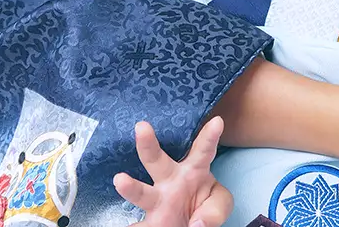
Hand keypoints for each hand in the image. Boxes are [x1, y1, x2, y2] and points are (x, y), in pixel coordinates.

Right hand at [115, 116, 232, 226]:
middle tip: (141, 127)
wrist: (188, 224)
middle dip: (148, 145)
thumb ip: (216, 208)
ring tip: (120, 180)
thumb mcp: (218, 202)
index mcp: (193, 170)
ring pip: (142, 193)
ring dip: (131, 187)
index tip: (217, 122)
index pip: (203, 151)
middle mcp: (170, 181)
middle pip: (158, 160)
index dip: (209, 137)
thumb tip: (199, 223)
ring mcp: (157, 201)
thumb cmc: (203, 204)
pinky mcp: (149, 224)